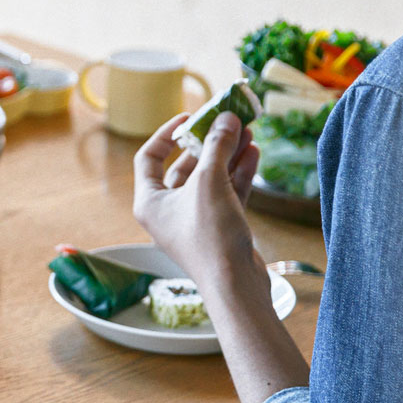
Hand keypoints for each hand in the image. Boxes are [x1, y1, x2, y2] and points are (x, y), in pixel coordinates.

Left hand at [132, 111, 265, 294]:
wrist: (235, 285)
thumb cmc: (210, 236)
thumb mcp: (210, 181)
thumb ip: (217, 145)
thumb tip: (225, 118)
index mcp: (150, 201)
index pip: (149, 157)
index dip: (167, 133)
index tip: (189, 117)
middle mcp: (167, 211)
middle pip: (185, 166)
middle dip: (208, 142)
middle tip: (228, 121)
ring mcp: (194, 221)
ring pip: (209, 179)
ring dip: (228, 155)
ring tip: (248, 131)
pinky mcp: (218, 229)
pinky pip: (226, 194)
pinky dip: (238, 174)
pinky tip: (254, 154)